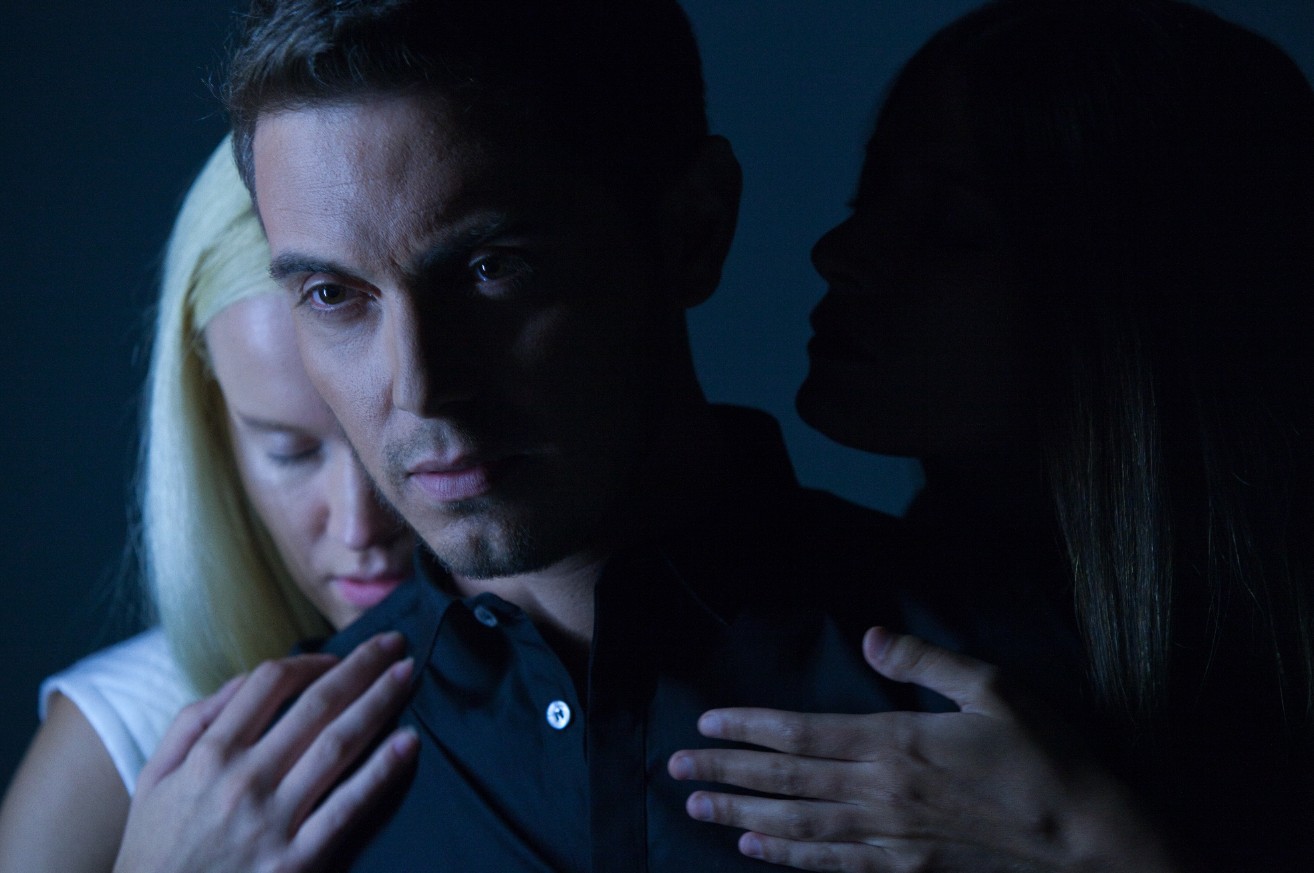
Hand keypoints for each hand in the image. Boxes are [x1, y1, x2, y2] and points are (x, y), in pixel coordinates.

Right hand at [113, 632, 418, 872]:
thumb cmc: (157, 848)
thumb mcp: (154, 780)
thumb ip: (192, 723)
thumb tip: (243, 681)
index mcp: (209, 755)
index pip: (269, 684)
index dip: (310, 662)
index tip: (337, 656)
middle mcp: (243, 780)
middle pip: (315, 706)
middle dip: (361, 668)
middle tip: (395, 643)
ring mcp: (272, 820)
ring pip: (336, 745)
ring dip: (378, 704)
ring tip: (408, 674)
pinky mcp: (295, 860)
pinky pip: (345, 807)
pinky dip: (380, 772)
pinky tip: (408, 743)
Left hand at [668, 628, 1179, 872]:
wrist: (1088, 840)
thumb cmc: (1044, 756)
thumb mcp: (992, 687)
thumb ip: (923, 661)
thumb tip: (867, 636)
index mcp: (895, 744)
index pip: (800, 733)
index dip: (747, 727)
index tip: (705, 721)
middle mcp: (879, 793)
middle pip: (785, 781)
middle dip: (725, 771)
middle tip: (674, 767)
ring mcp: (889, 837)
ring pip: (797, 826)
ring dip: (741, 815)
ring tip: (697, 806)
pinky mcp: (906, 868)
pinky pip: (833, 864)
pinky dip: (788, 858)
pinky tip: (757, 850)